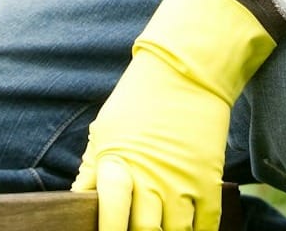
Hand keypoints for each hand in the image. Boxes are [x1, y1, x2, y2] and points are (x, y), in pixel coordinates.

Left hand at [74, 0, 275, 230]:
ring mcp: (182, 182)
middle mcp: (151, 178)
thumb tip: (77, 199)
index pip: (111, 215)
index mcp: (119, 164)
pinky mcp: (208, 180)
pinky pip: (205, 224)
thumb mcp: (105, 130)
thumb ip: (91, 170)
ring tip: (157, 230)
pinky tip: (185, 230)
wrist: (186, 71)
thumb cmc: (138, 100)